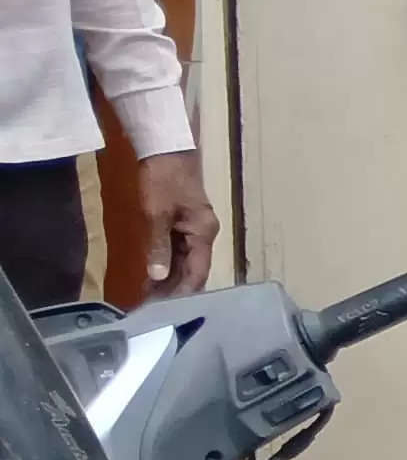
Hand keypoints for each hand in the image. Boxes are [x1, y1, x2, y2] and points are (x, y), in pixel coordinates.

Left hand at [138, 151, 218, 295]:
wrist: (166, 149)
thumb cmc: (163, 179)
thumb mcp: (157, 213)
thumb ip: (158, 246)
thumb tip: (157, 276)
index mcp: (203, 233)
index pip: (198, 272)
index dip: (183, 292)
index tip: (166, 310)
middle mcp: (203, 234)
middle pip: (193, 270)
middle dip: (175, 290)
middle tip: (153, 309)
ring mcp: (194, 229)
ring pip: (185, 262)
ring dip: (170, 280)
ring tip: (151, 299)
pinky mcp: (183, 224)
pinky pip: (178, 252)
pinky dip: (167, 266)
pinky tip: (154, 277)